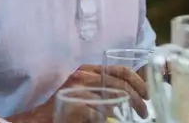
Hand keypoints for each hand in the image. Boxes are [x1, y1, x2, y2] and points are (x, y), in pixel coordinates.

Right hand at [15, 65, 149, 121]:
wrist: (41, 118)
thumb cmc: (65, 104)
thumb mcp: (84, 88)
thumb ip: (101, 86)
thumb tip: (129, 93)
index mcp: (87, 69)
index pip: (121, 70)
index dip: (138, 81)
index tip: (146, 93)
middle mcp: (84, 76)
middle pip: (122, 85)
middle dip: (138, 99)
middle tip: (144, 110)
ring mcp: (80, 91)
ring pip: (116, 98)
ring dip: (130, 108)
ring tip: (137, 116)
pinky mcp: (78, 106)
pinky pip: (103, 113)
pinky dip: (111, 118)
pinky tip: (113, 120)